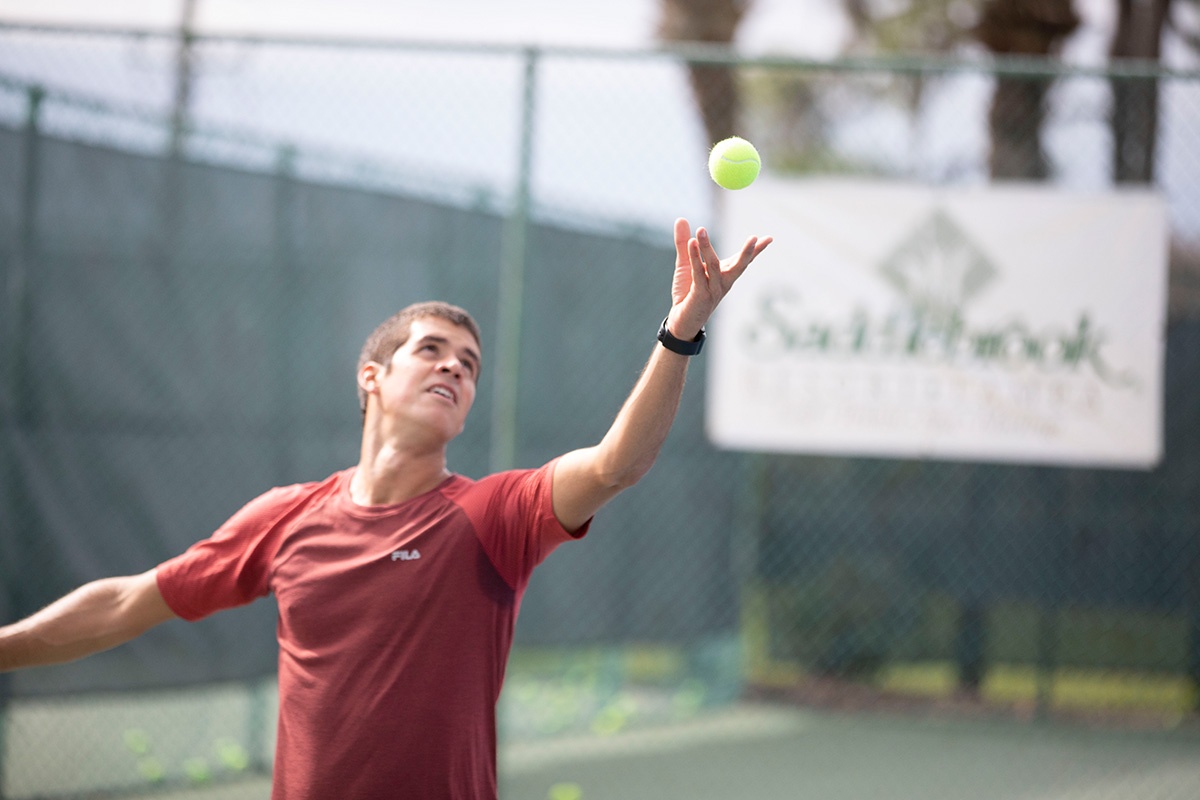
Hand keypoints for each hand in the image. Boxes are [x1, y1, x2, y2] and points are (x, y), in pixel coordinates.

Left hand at [667, 218, 771, 339]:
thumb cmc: (687, 293)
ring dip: (706, 247)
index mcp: (725, 275)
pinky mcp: (700, 296)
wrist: (682, 322)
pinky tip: (692, 243)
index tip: (769, 238)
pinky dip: (695, 258)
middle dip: (747, 252)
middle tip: (755, 238)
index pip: (742, 261)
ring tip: (701, 230)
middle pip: (739, 266)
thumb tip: (681, 218)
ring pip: (714, 266)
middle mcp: (723, 282)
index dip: (755, 250)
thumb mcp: (685, 263)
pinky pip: (698, 274)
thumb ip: (684, 242)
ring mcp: (713, 290)